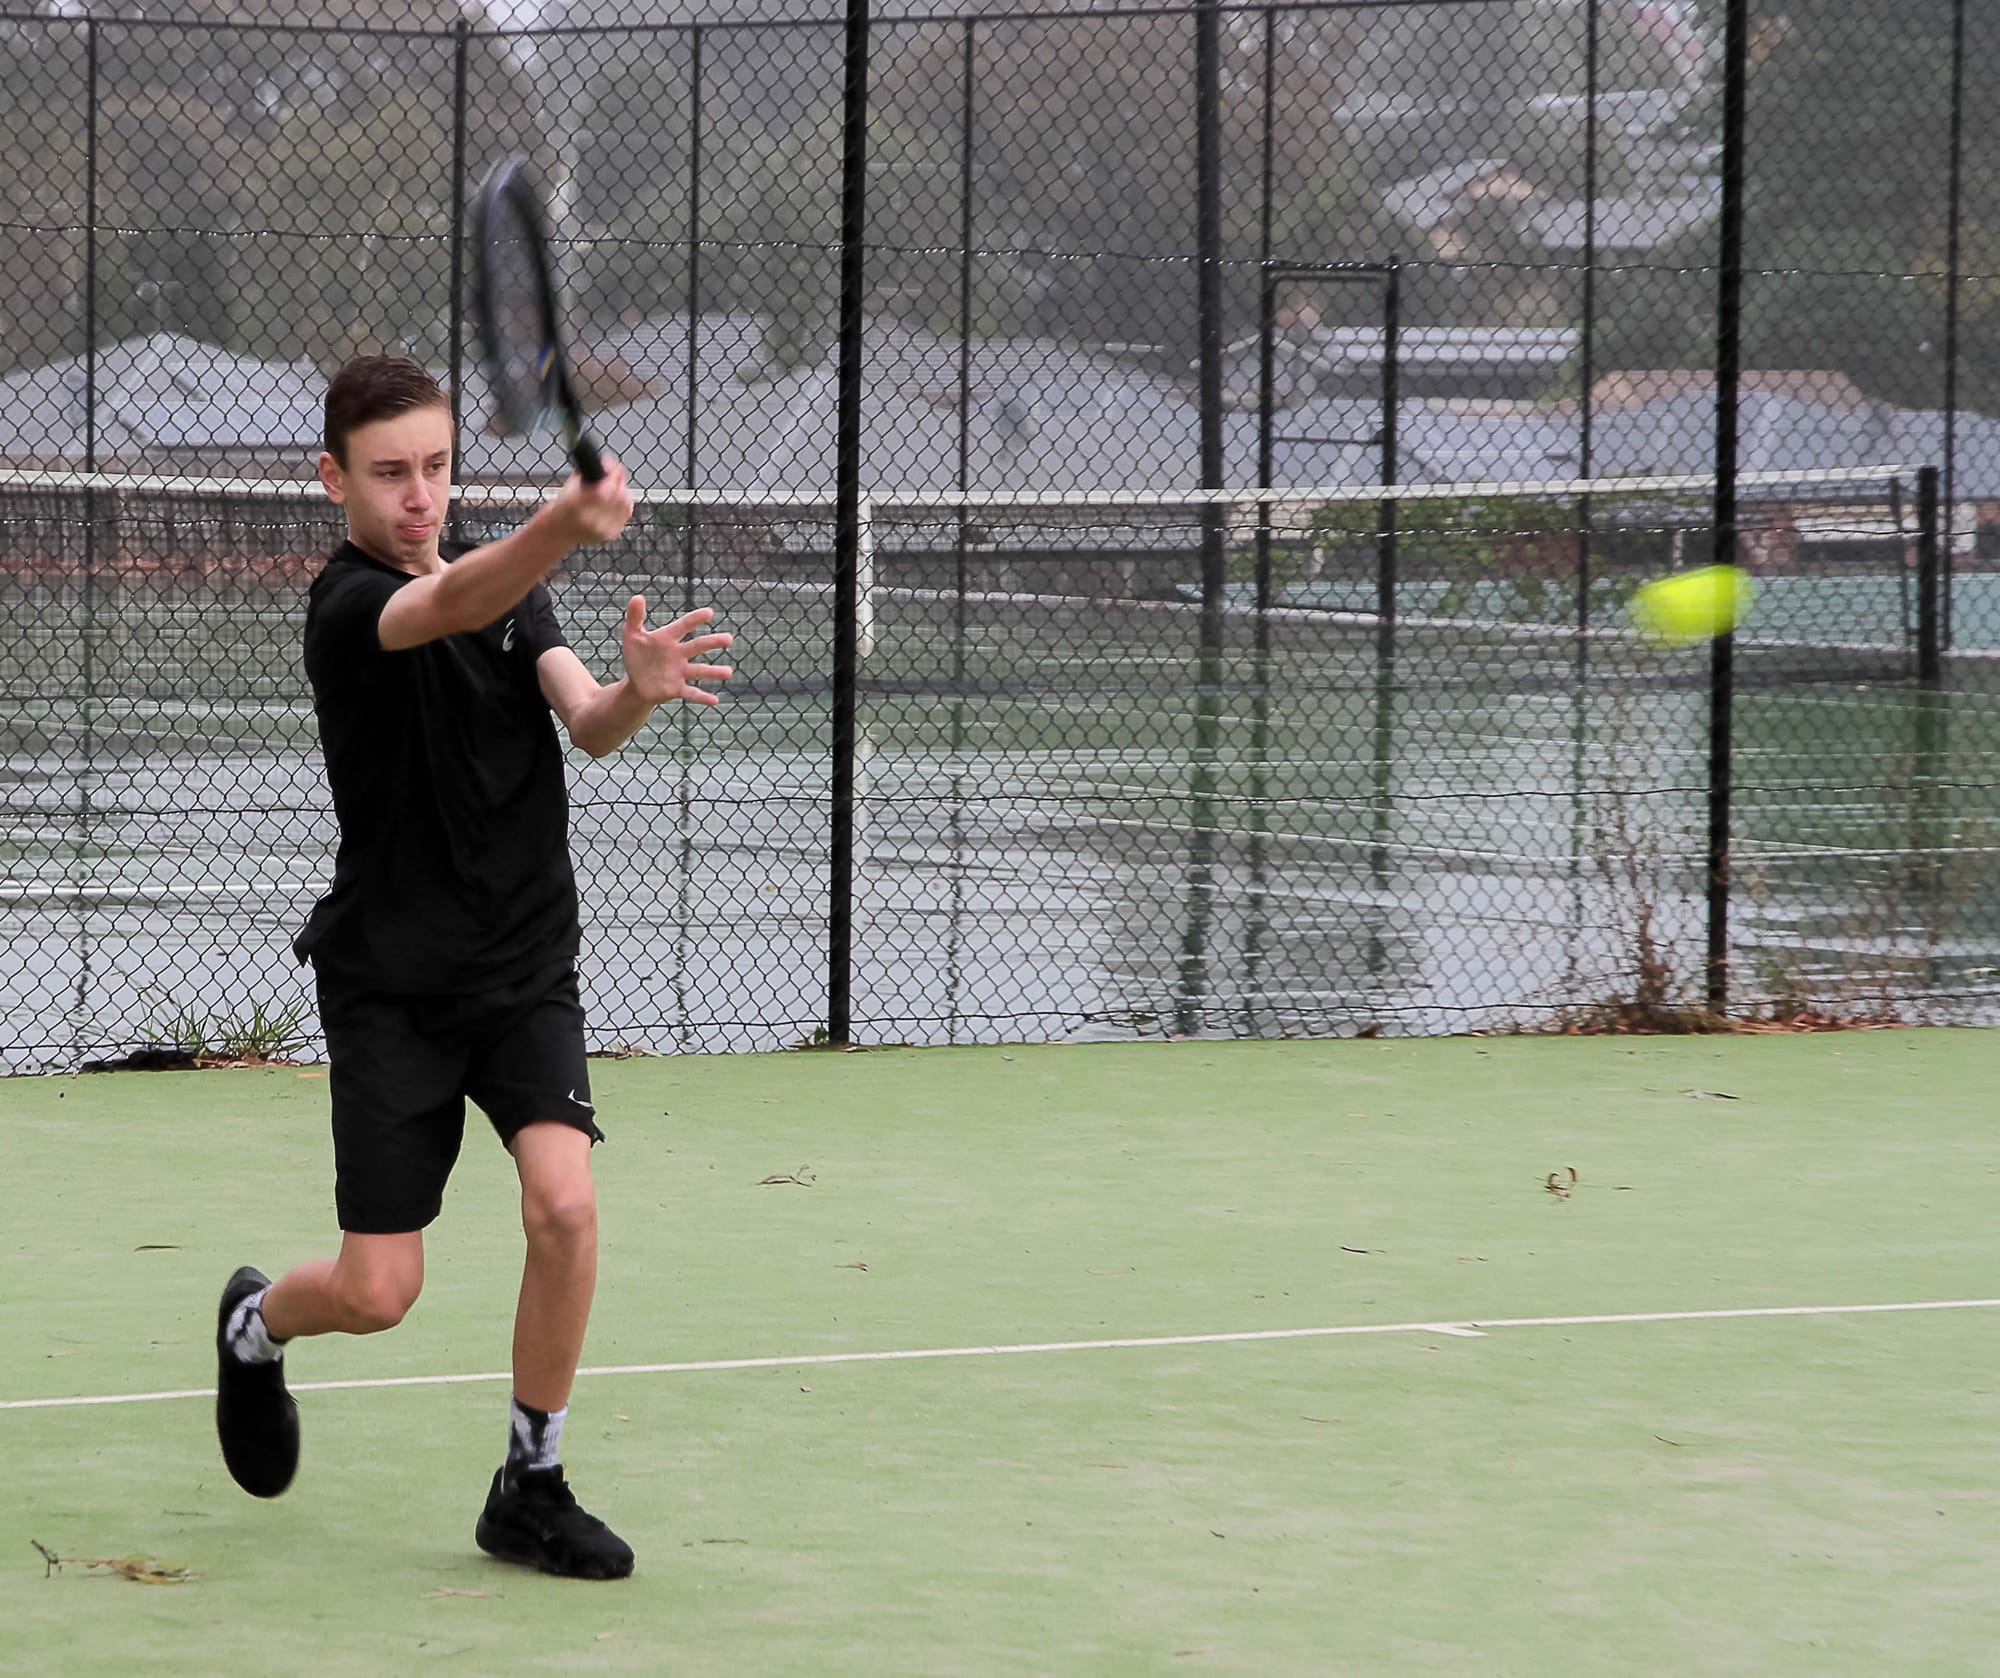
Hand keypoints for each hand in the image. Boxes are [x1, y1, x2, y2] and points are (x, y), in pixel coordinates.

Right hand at [545, 456, 634, 548]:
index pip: (602, 490)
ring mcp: (602, 530)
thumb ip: (589, 471)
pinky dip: (625, 503)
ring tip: (617, 484)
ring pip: (625, 504)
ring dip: (623, 490)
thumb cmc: (564, 505)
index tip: (612, 464)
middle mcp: (589, 521)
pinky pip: (627, 513)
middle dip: (619, 479)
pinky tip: (619, 497)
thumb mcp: (571, 484)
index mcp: (575, 507)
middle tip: (617, 471)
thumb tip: (609, 461)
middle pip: (617, 496)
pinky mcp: (611, 535)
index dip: (612, 474)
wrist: (560, 530)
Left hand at [620, 598, 734, 706]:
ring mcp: (679, 672)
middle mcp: (678, 654)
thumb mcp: (632, 636)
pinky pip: (691, 693)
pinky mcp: (677, 689)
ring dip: (714, 672)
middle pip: (698, 646)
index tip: (709, 613)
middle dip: (713, 642)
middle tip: (729, 639)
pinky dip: (702, 697)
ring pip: (699, 670)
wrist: (637, 683)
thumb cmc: (637, 656)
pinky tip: (715, 701)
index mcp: (668, 639)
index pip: (683, 626)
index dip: (695, 619)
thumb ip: (635, 617)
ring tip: (728, 672)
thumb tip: (637, 597)